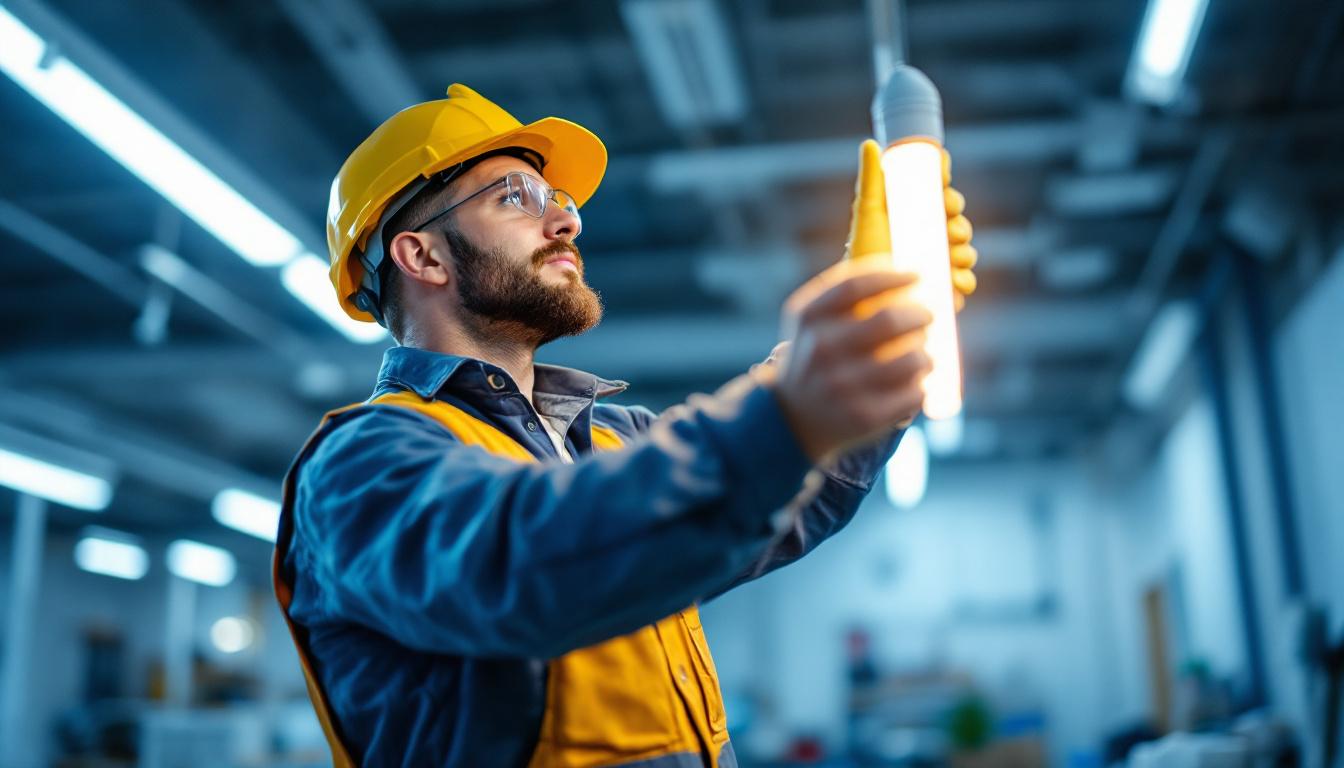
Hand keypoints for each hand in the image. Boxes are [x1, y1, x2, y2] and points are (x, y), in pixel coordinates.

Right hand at [771, 260, 933, 463]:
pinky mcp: (865, 417)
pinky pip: (915, 392)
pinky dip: (922, 383)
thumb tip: (902, 272)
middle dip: (920, 313)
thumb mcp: (813, 322)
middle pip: (889, 320)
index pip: (854, 286)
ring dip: (925, 352)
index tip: (916, 275)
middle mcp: (822, 351)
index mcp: (808, 319)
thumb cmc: (816, 358)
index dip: (892, 276)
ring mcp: (843, 386)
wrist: (795, 418)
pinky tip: (914, 381)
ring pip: (911, 358)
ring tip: (921, 352)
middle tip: (927, 315)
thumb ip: (844, 295)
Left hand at [845, 139, 977, 310]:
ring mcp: (941, 265)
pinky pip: (965, 283)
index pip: (944, 196)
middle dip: (958, 221)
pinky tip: (952, 280)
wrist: (858, 298)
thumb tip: (869, 144)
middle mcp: (932, 239)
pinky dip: (963, 281)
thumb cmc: (863, 253)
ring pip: (967, 252)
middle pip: (960, 222)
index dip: (947, 188)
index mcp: (918, 216)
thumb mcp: (868, 214)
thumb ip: (872, 181)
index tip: (942, 186)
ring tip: (949, 255)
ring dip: (964, 251)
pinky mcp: (944, 291)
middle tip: (947, 225)